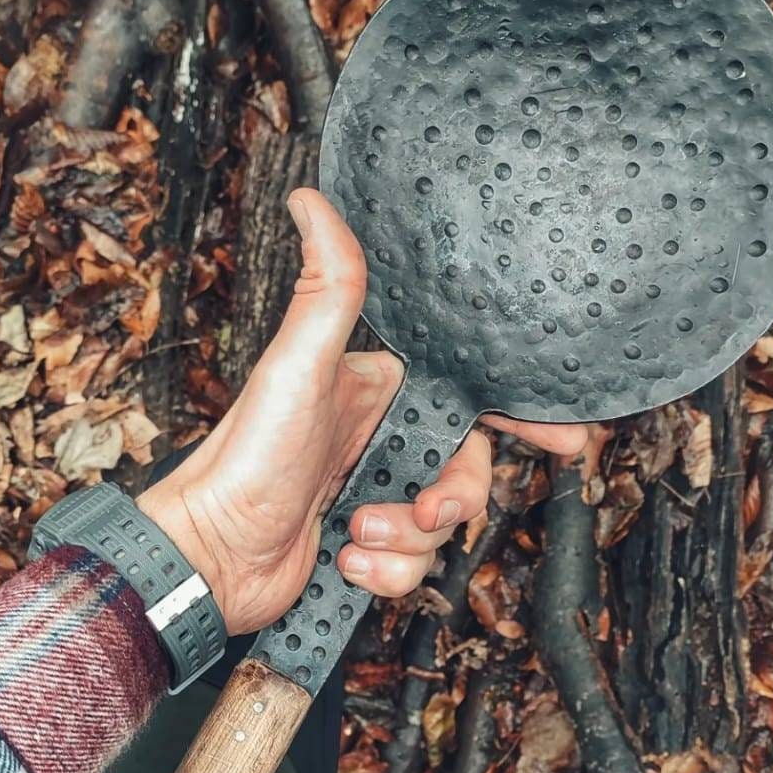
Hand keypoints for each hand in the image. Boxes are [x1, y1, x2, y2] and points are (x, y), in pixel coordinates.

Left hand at [137, 188, 587, 634]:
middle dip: (454, 499)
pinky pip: (413, 567)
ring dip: (407, 540)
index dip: (521, 418)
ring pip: (442, 526)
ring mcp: (373, 495)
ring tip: (358, 531)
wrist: (207, 557)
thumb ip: (328, 289)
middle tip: (428, 510)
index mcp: (375, 392)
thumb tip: (313, 201)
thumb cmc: (245, 459)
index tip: (566, 439)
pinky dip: (387, 571)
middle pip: (467, 470)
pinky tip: (348, 559)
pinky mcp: (365, 547)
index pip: (467, 396)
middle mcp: (378, 441)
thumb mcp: (296, 365)